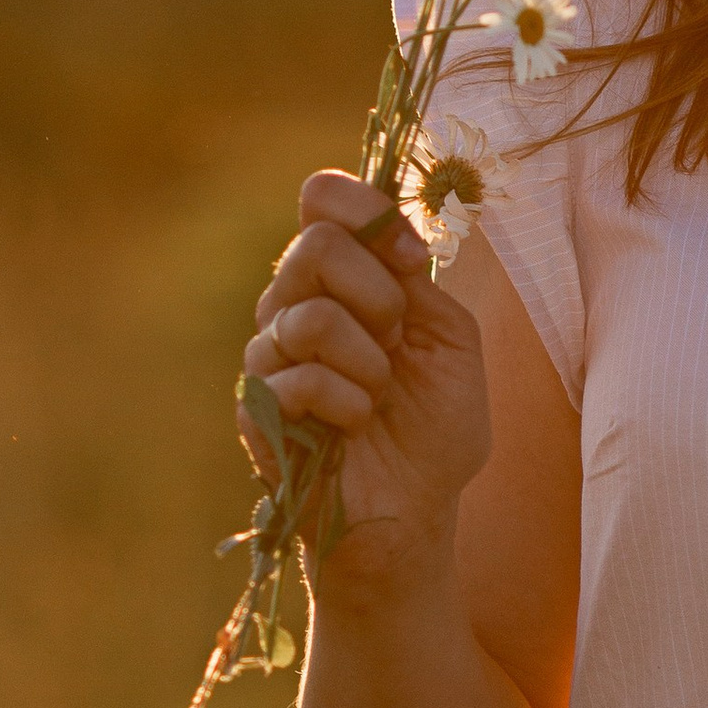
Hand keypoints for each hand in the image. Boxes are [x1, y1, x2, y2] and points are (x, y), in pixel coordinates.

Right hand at [242, 172, 491, 575]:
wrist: (414, 510)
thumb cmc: (436, 426)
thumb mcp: (453, 340)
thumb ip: (419, 282)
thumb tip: (390, 238)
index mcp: (343, 276)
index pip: (323, 197)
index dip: (365, 210)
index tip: (412, 259)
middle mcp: (295, 301)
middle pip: (315, 246)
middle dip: (379, 296)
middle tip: (398, 341)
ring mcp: (268, 353)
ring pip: (309, 316)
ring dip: (369, 362)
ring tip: (378, 396)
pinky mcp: (255, 406)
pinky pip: (297, 378)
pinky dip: (347, 404)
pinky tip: (353, 427)